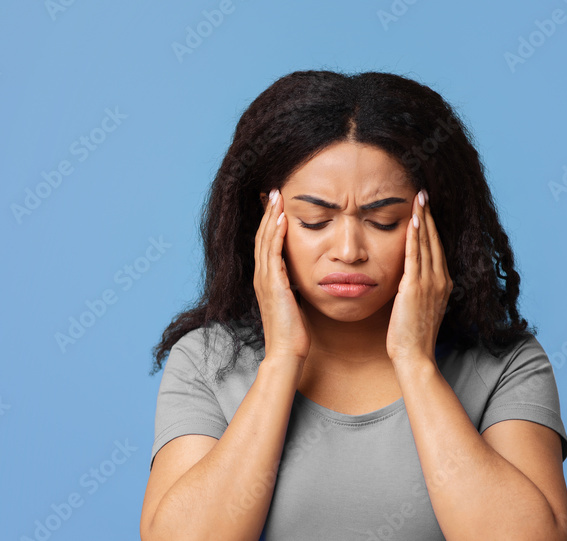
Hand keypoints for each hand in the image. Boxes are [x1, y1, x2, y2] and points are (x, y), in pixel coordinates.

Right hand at [253, 188, 310, 366]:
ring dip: (271, 216)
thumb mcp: (295, 302)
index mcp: (267, 279)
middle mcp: (262, 276)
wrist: (288, 351)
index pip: (266, 243)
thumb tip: (304, 276)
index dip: (269, 222)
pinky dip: (276, 234)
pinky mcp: (273, 285)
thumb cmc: (294, 331)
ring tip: (276, 196)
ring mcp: (265, 280)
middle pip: (262, 236)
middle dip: (268, 212)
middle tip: (273, 190)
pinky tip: (282, 218)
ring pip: (265, 240)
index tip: (276, 203)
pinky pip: (273, 253)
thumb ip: (295, 287)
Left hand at [386, 189, 452, 364]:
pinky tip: (413, 220)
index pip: (437, 249)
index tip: (426, 209)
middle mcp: (440, 280)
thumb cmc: (412, 336)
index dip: (432, 227)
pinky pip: (415, 255)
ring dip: (422, 219)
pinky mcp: (415, 288)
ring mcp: (430, 283)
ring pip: (427, 243)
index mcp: (443, 284)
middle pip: (434, 240)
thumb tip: (406, 278)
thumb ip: (415, 289)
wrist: (415, 356)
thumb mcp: (418, 307)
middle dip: (429, 216)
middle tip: (423, 194)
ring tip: (419, 199)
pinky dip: (415, 236)